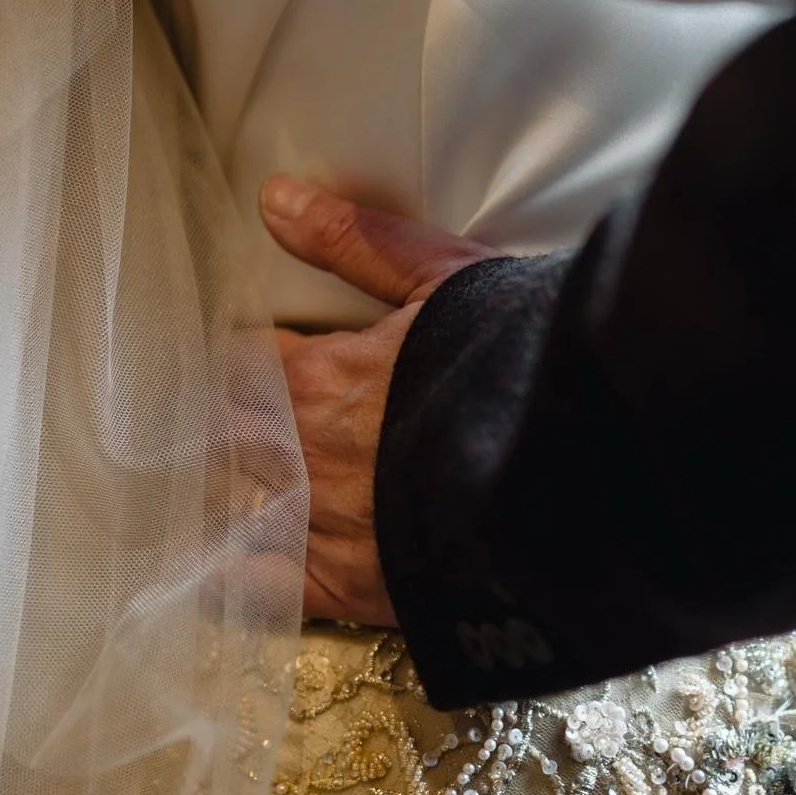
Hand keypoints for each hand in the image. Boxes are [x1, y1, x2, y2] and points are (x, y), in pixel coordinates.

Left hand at [259, 176, 496, 623]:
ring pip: (228, 510)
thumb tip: (274, 200)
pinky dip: (232, 585)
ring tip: (220, 495)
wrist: (581, 469)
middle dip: (226, 430)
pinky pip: (259, 593)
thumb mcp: (445, 278)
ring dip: (220, 498)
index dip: (249, 362)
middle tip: (233, 429)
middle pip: (225, 437)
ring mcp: (318, 525)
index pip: (244, 363)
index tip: (259, 363)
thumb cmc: (517, 365)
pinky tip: (215, 579)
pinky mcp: (346, 589)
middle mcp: (300, 452)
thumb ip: (356, 242)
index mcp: (316, 376)